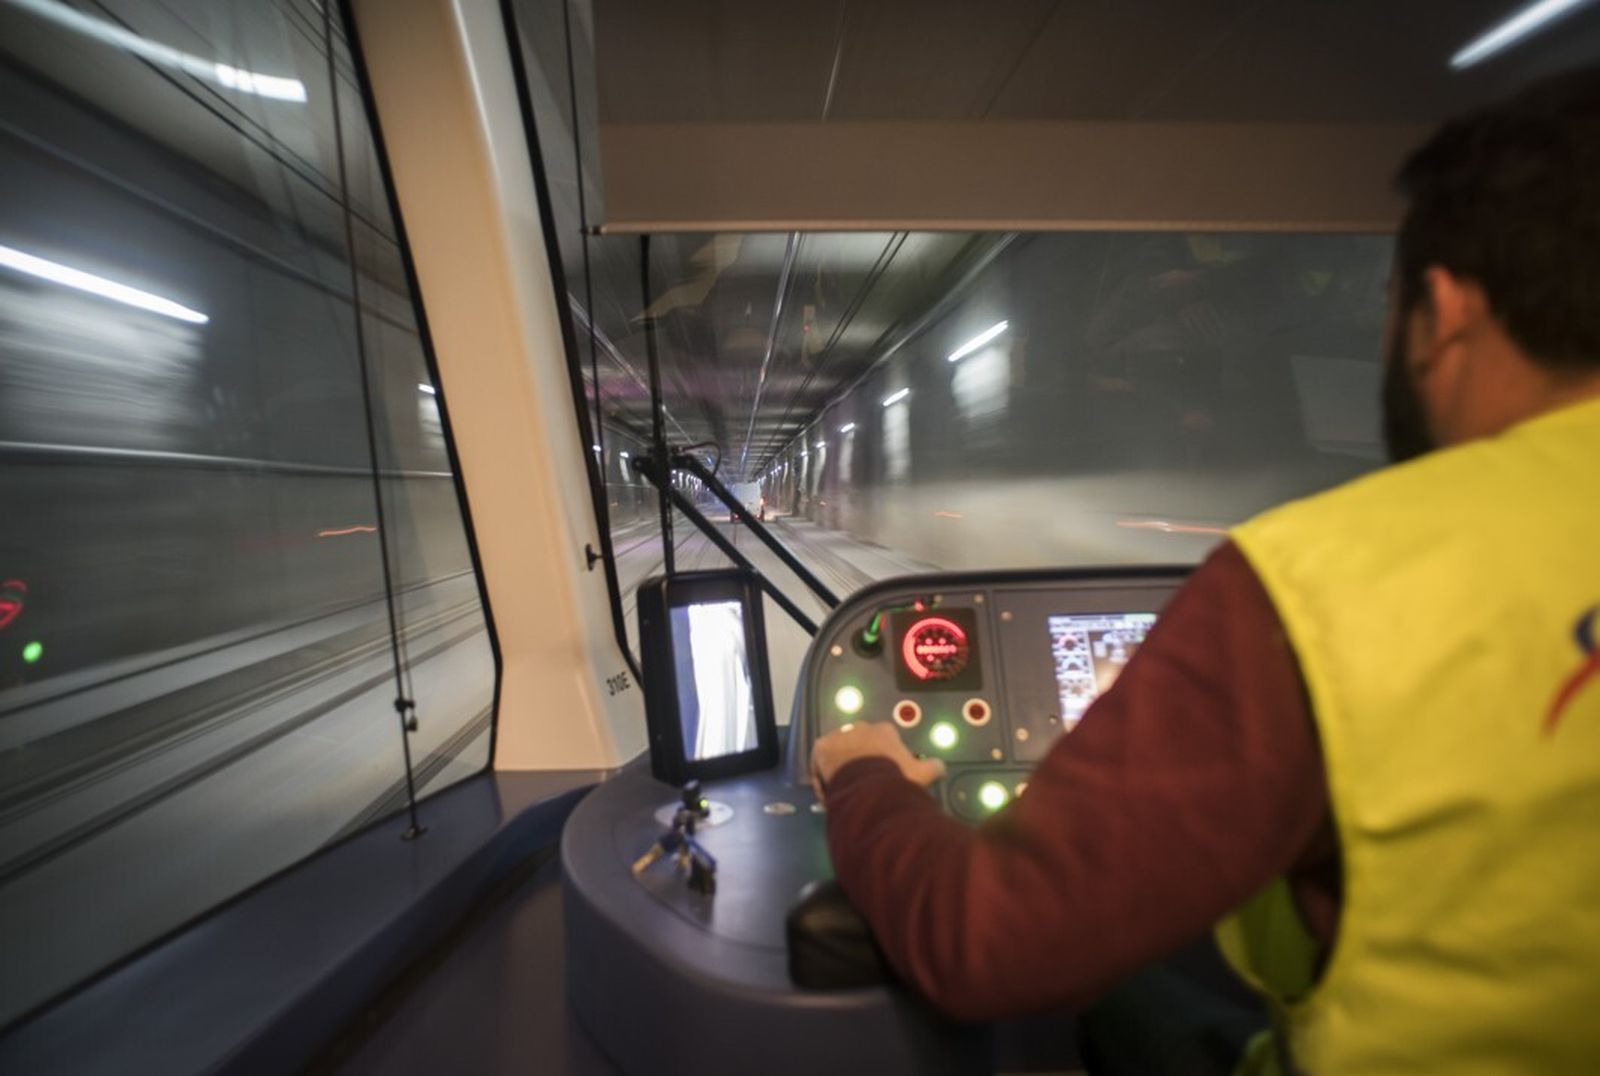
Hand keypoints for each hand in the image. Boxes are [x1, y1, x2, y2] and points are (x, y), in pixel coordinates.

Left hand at [810, 722, 945, 803]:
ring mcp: (839, 735)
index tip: (884, 777)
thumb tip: (940, 766)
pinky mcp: (821, 747)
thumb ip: (934, 767)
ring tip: (845, 791)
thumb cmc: (896, 778)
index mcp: (885, 731)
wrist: (868, 786)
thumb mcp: (922, 774)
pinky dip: (823, 778)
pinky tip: (830, 795)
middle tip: (863, 783)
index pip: (885, 741)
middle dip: (861, 759)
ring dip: (841, 767)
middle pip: (860, 743)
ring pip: (839, 752)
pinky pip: (820, 763)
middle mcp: (861, 727)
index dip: (885, 759)